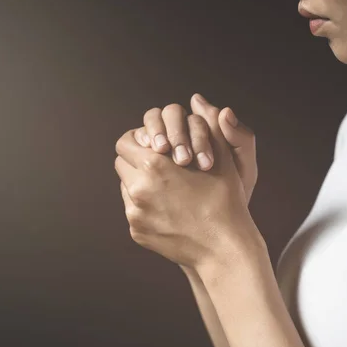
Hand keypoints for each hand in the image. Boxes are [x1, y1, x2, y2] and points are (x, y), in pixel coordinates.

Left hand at [114, 110, 262, 268]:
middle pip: (120, 162)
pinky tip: (166, 207)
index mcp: (154, 165)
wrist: (223, 247)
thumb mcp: (221, 156)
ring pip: (125, 185)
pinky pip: (132, 209)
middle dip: (135, 159)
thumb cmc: (225, 199)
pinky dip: (143, 204)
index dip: (138, 140)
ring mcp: (135, 212)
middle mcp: (138, 188)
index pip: (125, 142)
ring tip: (163, 185)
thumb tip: (196, 100)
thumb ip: (205, 125)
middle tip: (155, 162)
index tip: (152, 145)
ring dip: (138, 181)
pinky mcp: (137, 231)